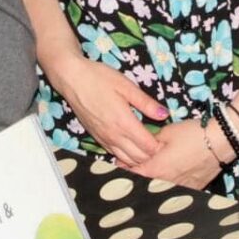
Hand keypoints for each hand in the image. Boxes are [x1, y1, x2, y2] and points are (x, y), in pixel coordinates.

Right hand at [46, 55, 166, 167]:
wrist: (72, 79)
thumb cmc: (99, 78)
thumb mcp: (126, 86)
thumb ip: (146, 103)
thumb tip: (164, 115)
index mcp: (124, 122)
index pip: (148, 146)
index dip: (160, 146)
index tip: (166, 139)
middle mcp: (114, 135)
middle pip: (138, 157)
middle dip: (152, 154)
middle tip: (159, 143)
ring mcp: (104, 138)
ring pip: (126, 159)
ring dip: (139, 157)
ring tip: (147, 147)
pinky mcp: (96, 137)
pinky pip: (114, 154)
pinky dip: (125, 156)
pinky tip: (131, 148)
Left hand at [127, 119, 221, 189]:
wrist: (221, 141)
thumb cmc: (192, 134)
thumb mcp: (167, 132)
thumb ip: (151, 142)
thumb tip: (142, 147)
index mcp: (156, 169)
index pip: (132, 174)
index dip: (124, 169)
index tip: (120, 164)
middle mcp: (166, 183)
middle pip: (145, 184)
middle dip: (138, 175)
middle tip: (134, 166)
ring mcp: (180, 188)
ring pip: (160, 188)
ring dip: (154, 180)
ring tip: (154, 170)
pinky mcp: (193, 189)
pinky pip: (176, 189)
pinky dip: (169, 184)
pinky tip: (171, 175)